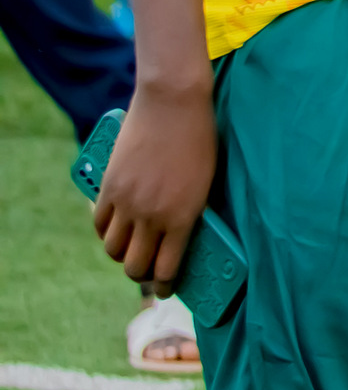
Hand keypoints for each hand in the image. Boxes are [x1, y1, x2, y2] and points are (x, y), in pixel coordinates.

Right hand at [93, 83, 215, 285]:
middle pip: (134, 266)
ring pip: (113, 249)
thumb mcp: (206, 179)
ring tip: (130, 250)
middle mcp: (152, 216)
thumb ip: (192, 209)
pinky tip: (114, 229)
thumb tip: (181, 233)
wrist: (174, 102)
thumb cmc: (202, 137)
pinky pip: (99, 223)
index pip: (167, 268)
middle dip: (141, 275)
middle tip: (147, 271)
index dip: (164, 284)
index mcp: (183, 217)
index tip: (166, 287)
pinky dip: (105, 231)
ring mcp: (127, 203)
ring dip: (121, 255)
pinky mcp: (109, 188)